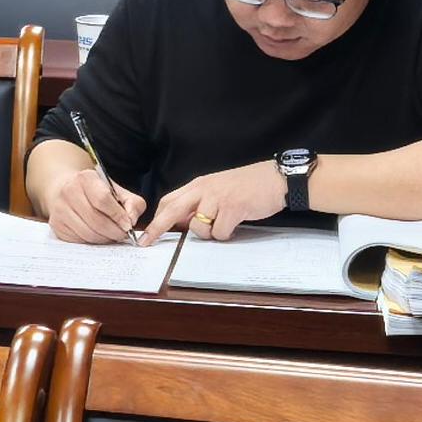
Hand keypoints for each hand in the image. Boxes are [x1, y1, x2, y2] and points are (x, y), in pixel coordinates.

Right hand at [41, 166, 146, 244]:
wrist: (67, 190)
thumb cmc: (97, 192)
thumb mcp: (118, 191)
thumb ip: (132, 204)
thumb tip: (131, 221)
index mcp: (86, 178)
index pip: (103, 199)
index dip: (118, 215)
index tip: (128, 225)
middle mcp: (69, 191)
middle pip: (95, 220)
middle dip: (114, 232)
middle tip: (123, 235)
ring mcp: (59, 209)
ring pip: (87, 233)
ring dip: (104, 239)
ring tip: (112, 236)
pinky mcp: (56, 225)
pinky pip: (78, 240)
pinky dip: (92, 242)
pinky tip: (98, 236)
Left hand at [144, 160, 290, 243]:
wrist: (275, 178)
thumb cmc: (247, 186)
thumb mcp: (218, 190)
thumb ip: (199, 204)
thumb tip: (182, 224)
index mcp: (198, 185)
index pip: (169, 201)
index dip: (157, 219)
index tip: (147, 234)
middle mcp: (204, 189)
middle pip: (172, 211)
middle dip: (157, 228)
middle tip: (146, 242)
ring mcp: (218, 198)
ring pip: (198, 227)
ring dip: (209, 234)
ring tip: (225, 223)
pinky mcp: (233, 208)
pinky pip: (220, 232)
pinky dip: (227, 234)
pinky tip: (237, 223)